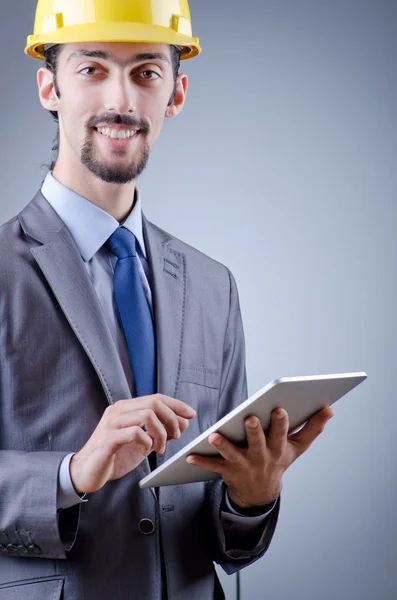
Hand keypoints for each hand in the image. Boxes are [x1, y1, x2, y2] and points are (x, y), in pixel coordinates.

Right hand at [71, 394, 195, 493]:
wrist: (86, 472)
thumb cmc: (115, 456)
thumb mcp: (142, 441)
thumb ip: (159, 431)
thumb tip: (183, 422)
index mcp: (126, 408)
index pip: (156, 398)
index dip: (176, 404)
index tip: (191, 414)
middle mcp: (118, 411)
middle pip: (154, 403)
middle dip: (172, 419)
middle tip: (176, 436)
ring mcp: (112, 423)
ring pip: (147, 415)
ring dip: (161, 432)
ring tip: (160, 447)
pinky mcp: (108, 439)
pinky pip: (135, 432)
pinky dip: (147, 441)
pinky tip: (147, 450)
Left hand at [186, 406, 333, 508]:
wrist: (261, 493)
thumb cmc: (279, 460)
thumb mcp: (297, 448)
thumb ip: (313, 427)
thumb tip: (329, 408)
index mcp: (279, 449)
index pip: (281, 434)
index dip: (281, 422)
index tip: (279, 408)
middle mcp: (262, 458)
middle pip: (258, 443)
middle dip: (254, 431)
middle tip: (250, 418)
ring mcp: (244, 466)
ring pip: (233, 455)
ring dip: (223, 445)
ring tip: (214, 436)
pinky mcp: (227, 472)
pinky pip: (213, 466)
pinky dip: (201, 461)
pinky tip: (189, 456)